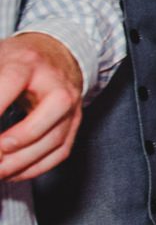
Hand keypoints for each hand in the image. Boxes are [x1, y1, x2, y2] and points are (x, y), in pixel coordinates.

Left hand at [0, 32, 85, 180]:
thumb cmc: (21, 59)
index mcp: (28, 63)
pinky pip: (59, 153)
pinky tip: (12, 171)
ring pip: (51, 143)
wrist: (58, 53)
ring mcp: (71, 107)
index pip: (10, 82)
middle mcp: (57, 86)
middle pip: (41, 121)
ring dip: (18, 163)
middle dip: (11, 143)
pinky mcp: (75, 123)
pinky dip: (33, 168)